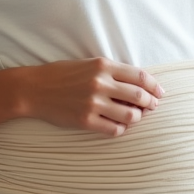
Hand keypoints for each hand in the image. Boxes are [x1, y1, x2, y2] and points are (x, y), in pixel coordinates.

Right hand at [17, 57, 163, 136]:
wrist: (34, 89)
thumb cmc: (62, 74)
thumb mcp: (89, 64)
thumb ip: (112, 72)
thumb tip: (138, 86)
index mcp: (103, 66)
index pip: (139, 76)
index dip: (154, 86)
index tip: (159, 92)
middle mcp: (100, 83)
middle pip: (139, 96)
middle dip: (151, 103)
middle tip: (153, 106)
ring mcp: (93, 103)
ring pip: (130, 115)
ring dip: (137, 117)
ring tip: (135, 116)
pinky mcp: (85, 120)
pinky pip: (114, 129)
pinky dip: (121, 129)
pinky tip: (118, 125)